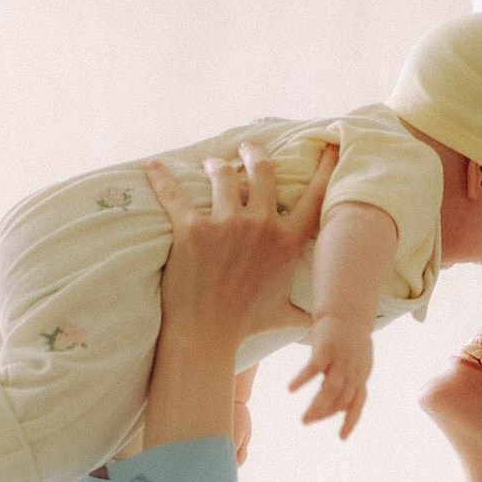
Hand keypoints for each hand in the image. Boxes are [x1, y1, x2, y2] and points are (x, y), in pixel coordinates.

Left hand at [145, 141, 336, 358]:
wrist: (206, 334)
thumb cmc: (246, 325)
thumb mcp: (285, 315)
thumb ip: (307, 311)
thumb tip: (324, 324)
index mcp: (287, 242)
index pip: (314, 196)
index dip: (324, 167)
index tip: (327, 146)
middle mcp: (262, 226)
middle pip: (262, 170)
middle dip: (253, 153)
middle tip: (246, 149)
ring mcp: (226, 225)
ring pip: (223, 174)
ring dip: (217, 165)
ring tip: (211, 165)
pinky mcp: (192, 229)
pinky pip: (174, 194)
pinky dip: (161, 178)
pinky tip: (153, 167)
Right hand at [288, 316, 372, 439]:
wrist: (347, 311)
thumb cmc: (349, 340)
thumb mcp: (355, 363)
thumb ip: (347, 382)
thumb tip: (334, 403)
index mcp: (360, 375)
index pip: (357, 403)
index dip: (350, 420)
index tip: (341, 438)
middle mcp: (353, 370)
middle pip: (341, 399)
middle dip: (325, 413)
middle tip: (306, 421)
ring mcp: (340, 360)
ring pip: (331, 390)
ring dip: (318, 406)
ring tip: (304, 418)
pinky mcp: (326, 348)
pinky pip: (314, 369)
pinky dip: (303, 380)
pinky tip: (291, 389)